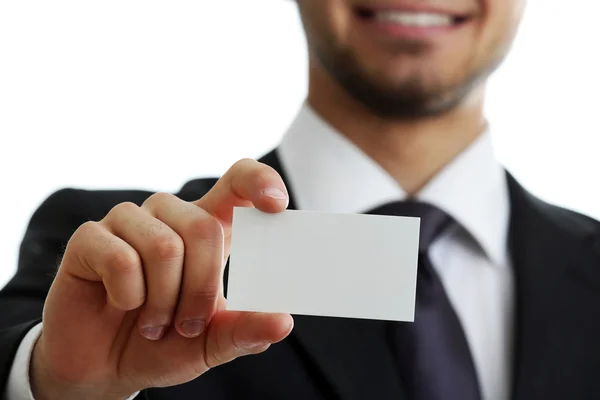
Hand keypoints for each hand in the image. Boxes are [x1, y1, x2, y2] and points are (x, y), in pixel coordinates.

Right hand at [30, 159, 293, 399]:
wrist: (107, 367)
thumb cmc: (165, 343)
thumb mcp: (212, 342)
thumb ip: (245, 330)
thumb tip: (283, 322)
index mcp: (205, 228)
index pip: (237, 181)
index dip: (259, 181)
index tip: (277, 204)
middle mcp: (169, 215)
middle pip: (204, 227)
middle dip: (202, 288)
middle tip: (188, 324)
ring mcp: (128, 222)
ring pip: (164, 246)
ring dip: (164, 300)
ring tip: (154, 323)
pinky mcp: (90, 237)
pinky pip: (121, 259)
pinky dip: (129, 297)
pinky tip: (122, 305)